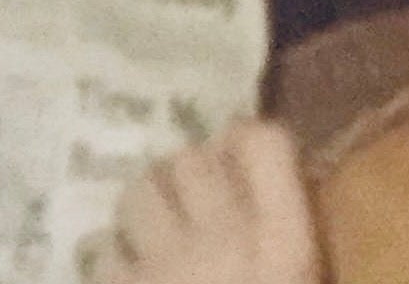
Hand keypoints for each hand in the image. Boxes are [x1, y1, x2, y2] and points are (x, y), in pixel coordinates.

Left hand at [106, 120, 321, 283]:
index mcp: (283, 241)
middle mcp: (224, 238)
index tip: (241, 151)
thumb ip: (288, 222)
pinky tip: (131, 272)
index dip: (247, 138)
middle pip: (193, 158)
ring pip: (140, 190)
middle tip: (196, 197)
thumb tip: (268, 179)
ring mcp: (165, 265)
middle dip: (191, 174)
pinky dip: (117, 257)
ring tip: (156, 227)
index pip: (263, 141)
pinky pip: (105, 249)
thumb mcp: (303, 273)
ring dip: (148, 203)